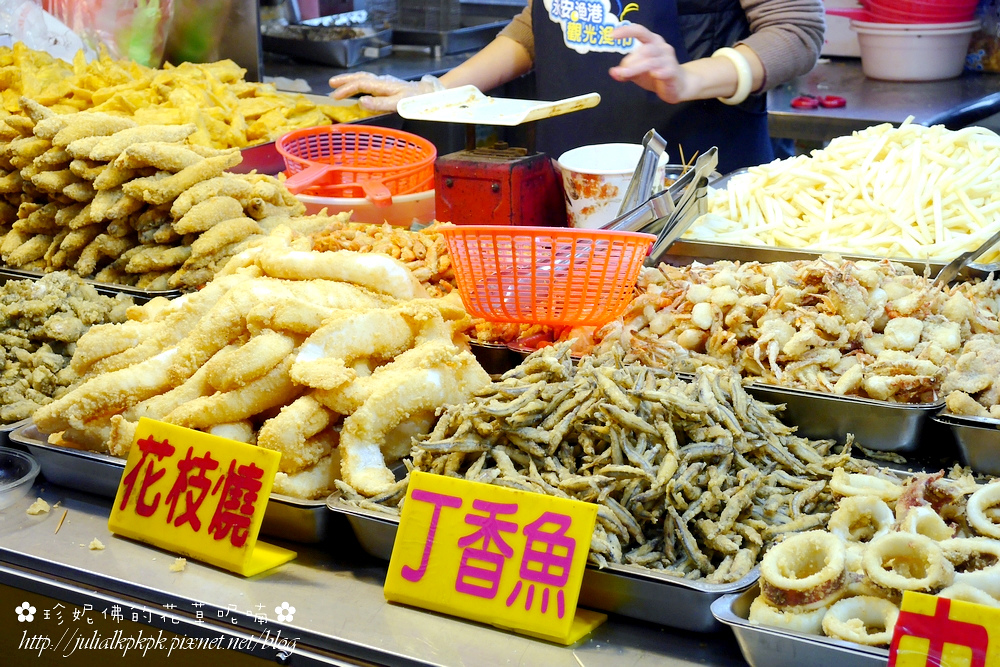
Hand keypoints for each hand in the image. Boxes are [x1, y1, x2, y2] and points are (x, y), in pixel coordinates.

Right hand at [328, 73, 442, 111]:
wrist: (430, 95)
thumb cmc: (415, 101)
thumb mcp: (398, 104)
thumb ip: (379, 104)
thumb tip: (361, 101)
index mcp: (383, 85)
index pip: (360, 84)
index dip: (346, 89)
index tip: (335, 97)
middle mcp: (383, 82)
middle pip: (360, 77)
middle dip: (345, 80)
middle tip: (331, 84)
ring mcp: (385, 83)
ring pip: (364, 78)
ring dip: (351, 81)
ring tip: (339, 85)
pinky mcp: (389, 87)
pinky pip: (370, 82)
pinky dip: (359, 84)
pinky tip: (357, 89)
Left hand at [607, 23, 699, 103]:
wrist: (678, 85)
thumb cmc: (656, 74)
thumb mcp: (637, 72)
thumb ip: (625, 71)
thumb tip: (612, 72)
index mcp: (652, 42)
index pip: (640, 31)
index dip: (627, 31)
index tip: (612, 35)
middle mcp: (661, 47)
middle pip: (644, 49)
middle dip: (630, 61)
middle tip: (620, 72)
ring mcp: (668, 59)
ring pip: (652, 61)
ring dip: (636, 68)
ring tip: (625, 74)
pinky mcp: (673, 72)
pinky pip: (666, 70)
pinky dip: (659, 72)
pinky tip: (654, 74)